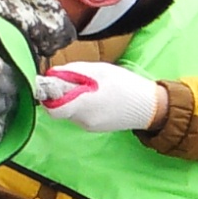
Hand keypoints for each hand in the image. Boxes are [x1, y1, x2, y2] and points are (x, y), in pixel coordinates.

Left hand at [40, 60, 163, 134]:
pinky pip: (80, 116)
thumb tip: (52, 73)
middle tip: (77, 80)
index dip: (48, 95)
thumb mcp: (99, 70)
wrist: (149, 107)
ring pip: (70, 112)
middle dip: (64, 94)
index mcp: (84, 104)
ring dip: (74, 99)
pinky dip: (83, 106)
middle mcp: (83, 120)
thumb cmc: (126, 85)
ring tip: (92, 88)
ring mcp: (89, 126)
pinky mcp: (94, 128)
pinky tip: (97, 97)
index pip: (52, 108)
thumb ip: (73, 71)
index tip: (53, 84)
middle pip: (60, 108)